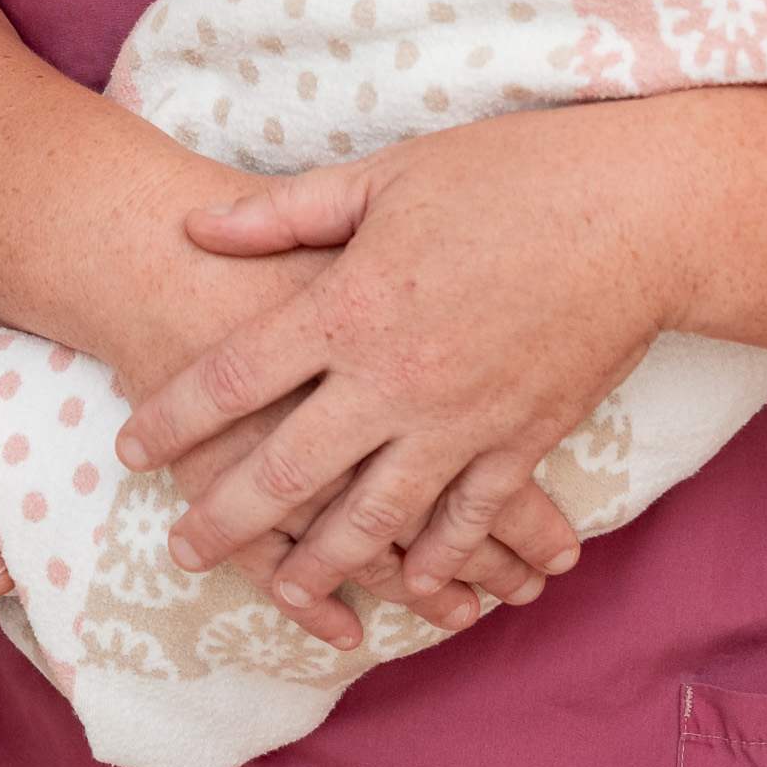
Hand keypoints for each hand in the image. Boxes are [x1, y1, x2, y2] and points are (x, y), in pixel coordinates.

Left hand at [117, 118, 668, 636]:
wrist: (635, 214)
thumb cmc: (506, 176)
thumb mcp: (383, 177)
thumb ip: (284, 215)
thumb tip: (196, 226)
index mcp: (350, 304)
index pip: (234, 376)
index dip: (174, 417)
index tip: (130, 446)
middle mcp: (394, 378)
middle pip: (286, 469)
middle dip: (224, 516)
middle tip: (179, 549)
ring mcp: (461, 421)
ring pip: (372, 517)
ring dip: (319, 562)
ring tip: (278, 590)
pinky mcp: (522, 443)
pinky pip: (466, 521)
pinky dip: (437, 562)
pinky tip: (410, 587)